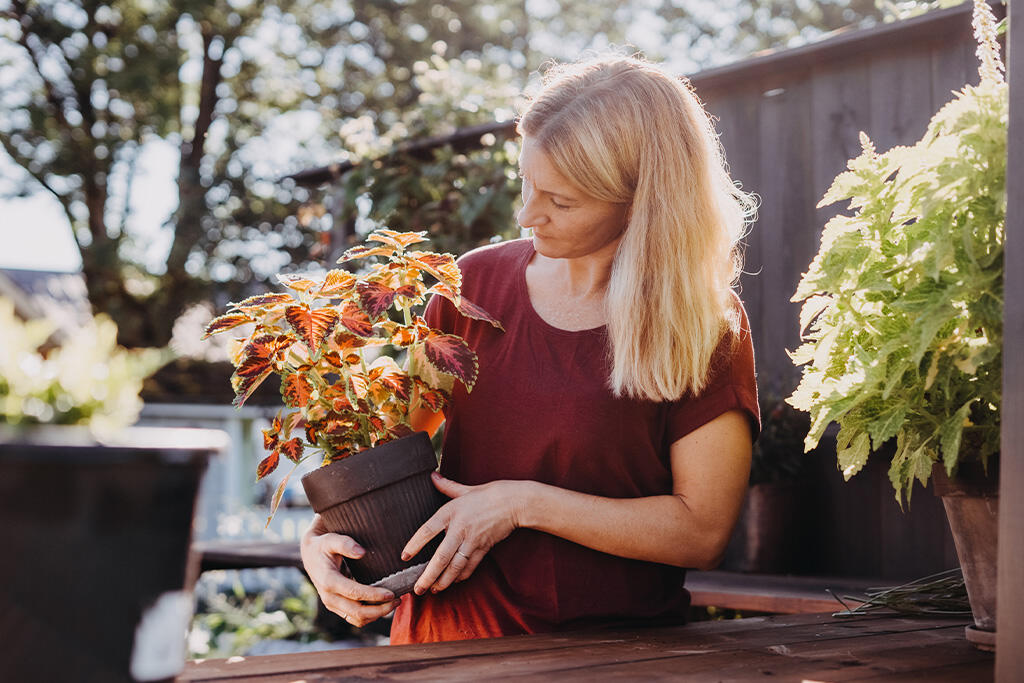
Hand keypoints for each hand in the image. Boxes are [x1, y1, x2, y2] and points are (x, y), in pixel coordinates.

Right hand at [300, 514, 400, 627]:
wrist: (310, 555)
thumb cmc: (323, 545)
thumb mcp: (331, 539)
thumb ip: (345, 544)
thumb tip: (361, 552)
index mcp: (328, 581)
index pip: (354, 593)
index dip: (374, 595)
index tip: (391, 593)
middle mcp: (329, 597)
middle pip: (358, 612)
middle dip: (380, 609)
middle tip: (398, 600)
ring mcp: (332, 604)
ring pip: (357, 619)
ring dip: (377, 615)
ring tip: (394, 603)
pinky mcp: (337, 607)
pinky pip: (355, 618)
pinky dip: (370, 615)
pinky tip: (383, 605)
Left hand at [402, 473, 524, 595]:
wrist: (514, 502)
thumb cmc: (489, 494)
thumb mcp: (465, 489)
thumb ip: (446, 486)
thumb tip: (432, 476)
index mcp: (451, 512)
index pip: (427, 531)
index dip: (414, 545)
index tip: (404, 557)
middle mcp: (460, 529)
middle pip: (441, 557)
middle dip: (428, 576)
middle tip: (418, 589)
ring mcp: (472, 541)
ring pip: (455, 566)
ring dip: (444, 581)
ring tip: (434, 590)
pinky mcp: (484, 548)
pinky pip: (470, 566)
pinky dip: (461, 576)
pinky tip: (454, 581)